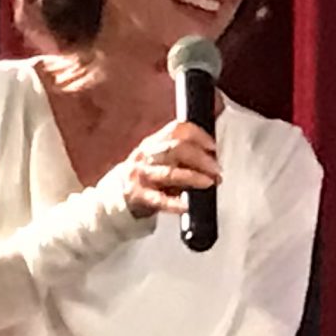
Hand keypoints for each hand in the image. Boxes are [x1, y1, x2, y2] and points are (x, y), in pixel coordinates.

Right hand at [104, 120, 219, 221]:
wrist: (119, 194)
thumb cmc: (148, 174)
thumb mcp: (161, 157)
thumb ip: (184, 154)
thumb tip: (214, 159)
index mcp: (153, 142)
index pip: (176, 130)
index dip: (198, 135)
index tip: (212, 146)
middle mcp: (147, 156)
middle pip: (175, 149)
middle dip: (200, 158)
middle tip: (215, 169)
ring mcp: (142, 176)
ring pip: (169, 173)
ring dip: (193, 177)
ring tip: (209, 182)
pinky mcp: (140, 196)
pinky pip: (159, 200)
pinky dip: (175, 203)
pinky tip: (186, 205)